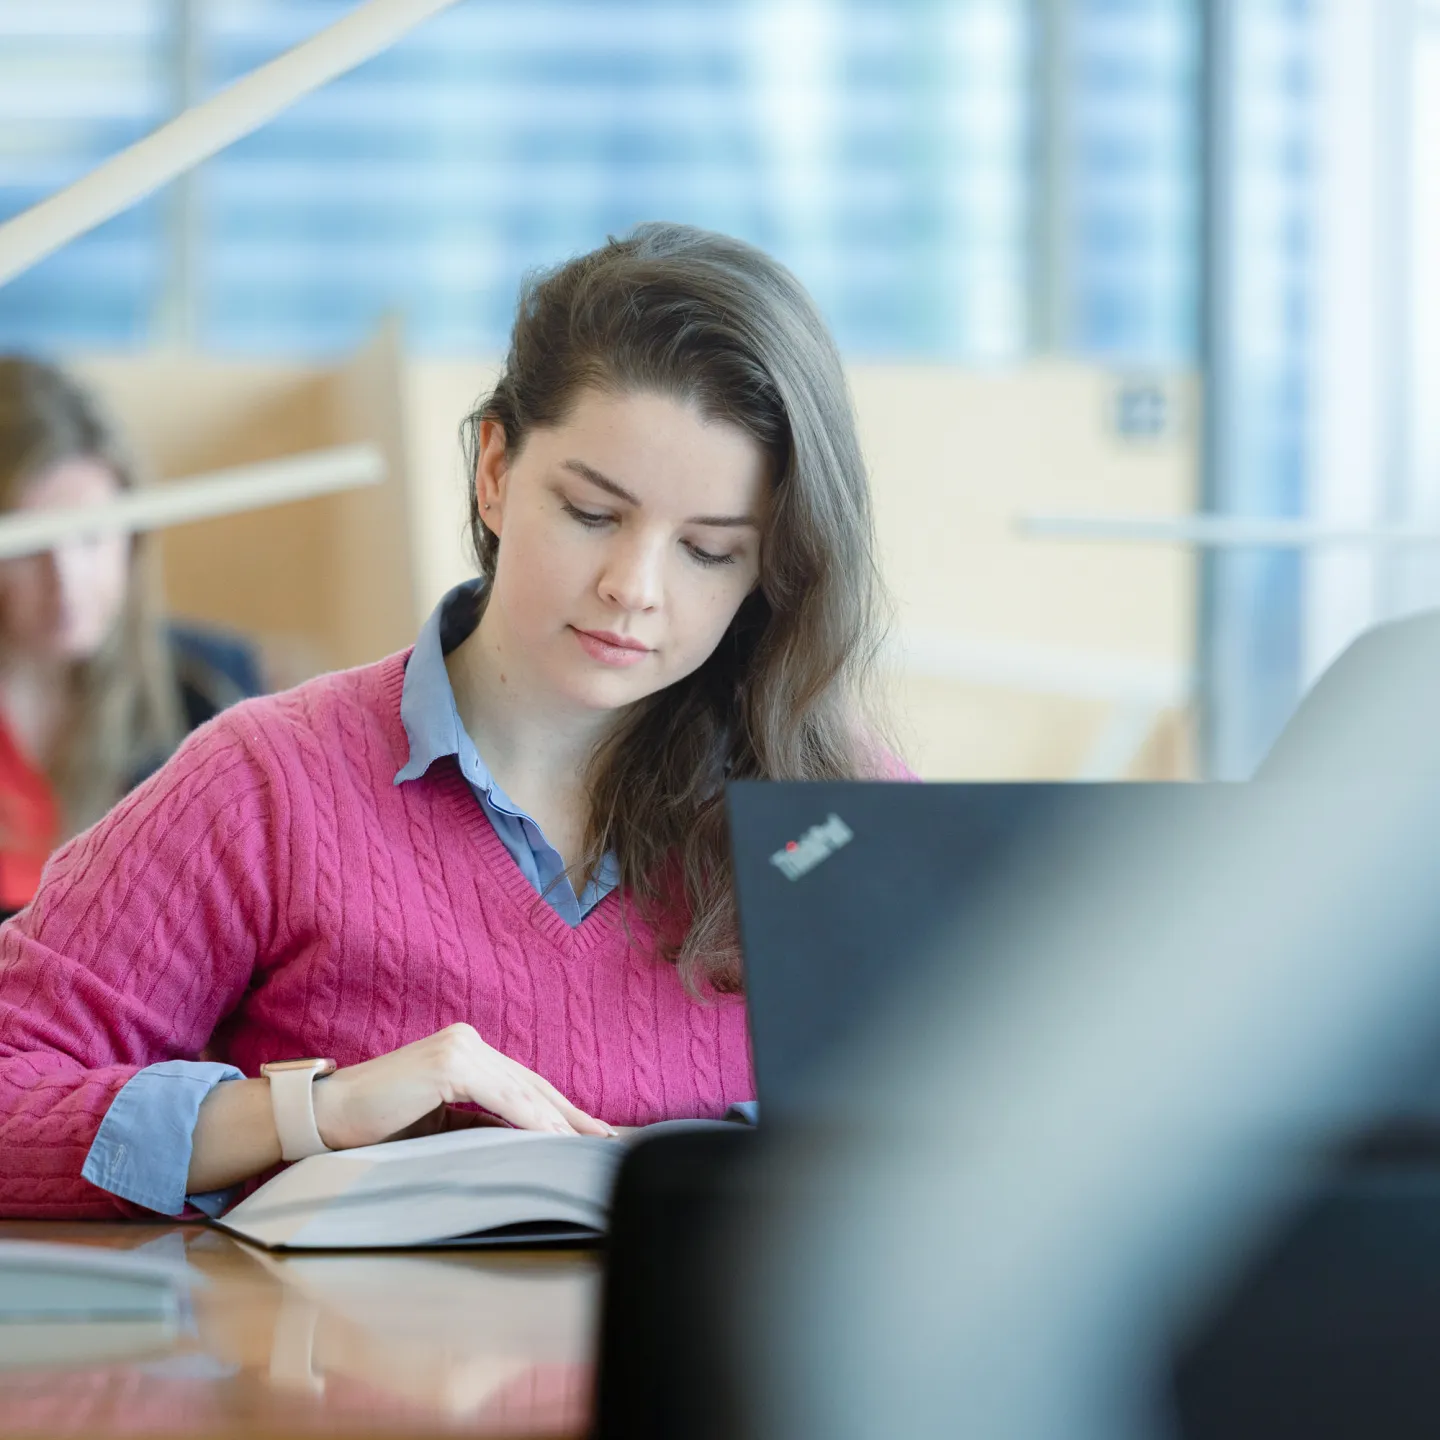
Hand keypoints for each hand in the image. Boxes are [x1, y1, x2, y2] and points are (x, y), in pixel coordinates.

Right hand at [310, 1023, 614, 1149]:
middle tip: (606, 1139)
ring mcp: (461, 1048)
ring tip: (584, 1148)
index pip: (525, 1083)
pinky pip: (501, 1097)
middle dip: (571, 1115)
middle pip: (532, 1084)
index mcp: (468, 1051)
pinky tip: (551, 1139)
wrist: (329, 1116)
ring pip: (522, 1091)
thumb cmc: (379, 1123)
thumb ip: (479, 1122)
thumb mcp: (440, 1122)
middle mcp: (469, 1041)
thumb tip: (523, 1140)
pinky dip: (529, 1120)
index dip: (560, 1108)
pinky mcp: (450, 1064)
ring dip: (556, 1123)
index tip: (589, 1132)